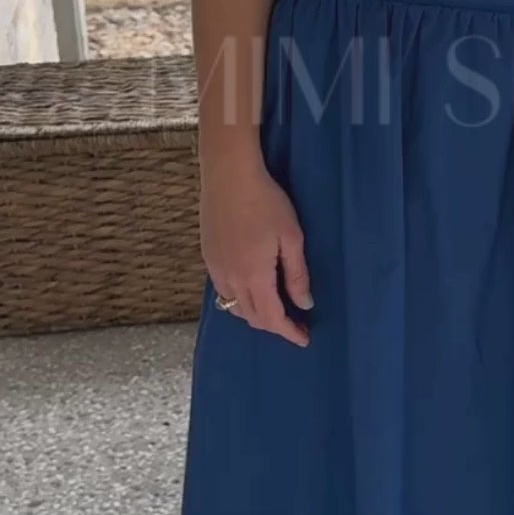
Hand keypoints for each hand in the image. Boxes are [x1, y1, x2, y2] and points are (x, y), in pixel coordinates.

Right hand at [200, 152, 313, 345]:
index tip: (303, 338)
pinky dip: (240, 300)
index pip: (271, 318)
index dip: (288, 332)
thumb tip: (305, 304)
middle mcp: (230, 278)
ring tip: (276, 309)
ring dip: (256, 315)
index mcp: (253, 275)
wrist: (229, 176)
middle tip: (296, 323)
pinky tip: (253, 289)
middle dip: (274, 326)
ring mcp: (215, 268)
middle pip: (251, 317)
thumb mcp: (291, 237)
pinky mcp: (208, 257)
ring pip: (234, 307)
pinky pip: (223, 292)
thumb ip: (297, 274)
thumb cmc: (266, 202)